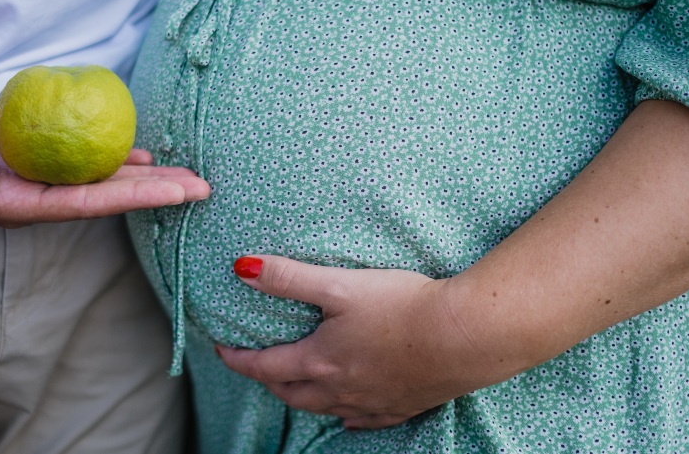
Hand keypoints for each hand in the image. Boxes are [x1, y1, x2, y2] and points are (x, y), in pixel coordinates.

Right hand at [0, 97, 209, 275]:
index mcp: (20, 208)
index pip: (89, 206)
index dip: (134, 199)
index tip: (178, 193)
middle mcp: (37, 197)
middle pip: (107, 195)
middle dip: (155, 193)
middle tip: (204, 186)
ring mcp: (38, 177)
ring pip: (101, 177)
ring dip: (143, 176)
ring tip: (187, 173)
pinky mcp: (34, 155)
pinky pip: (82, 155)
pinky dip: (113, 154)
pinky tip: (143, 152)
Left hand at [215, 255, 500, 429]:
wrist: (465, 335)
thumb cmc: (401, 306)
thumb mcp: (338, 285)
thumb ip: (288, 277)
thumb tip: (241, 269)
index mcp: (320, 361)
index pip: (265, 366)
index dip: (239, 358)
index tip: (223, 349)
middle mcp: (341, 389)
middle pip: (292, 393)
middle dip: (269, 380)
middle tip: (257, 366)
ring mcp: (373, 402)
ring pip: (325, 408)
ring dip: (303, 398)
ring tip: (295, 386)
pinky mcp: (403, 405)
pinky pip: (366, 420)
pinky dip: (349, 417)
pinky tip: (350, 416)